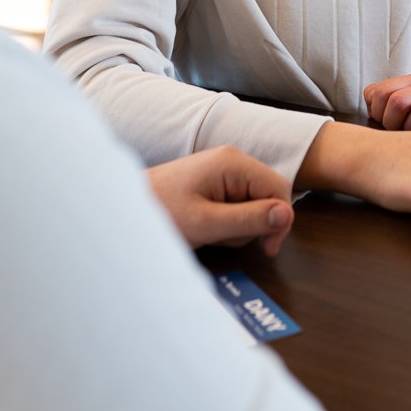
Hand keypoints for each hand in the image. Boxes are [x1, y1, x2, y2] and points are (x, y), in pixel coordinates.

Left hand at [146, 146, 293, 256]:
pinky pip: (238, 205)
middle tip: (223, 237)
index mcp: (234, 162)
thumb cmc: (161, 212)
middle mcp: (233, 161)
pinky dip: (227, 222)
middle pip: (268, 196)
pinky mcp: (216, 183)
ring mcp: (224, 171)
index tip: (266, 248)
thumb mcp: (207, 223)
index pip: (280, 188)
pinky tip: (206, 226)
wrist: (124, 209)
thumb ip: (248, 219)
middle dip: (253, 224)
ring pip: (254, 204)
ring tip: (208, 231)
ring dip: (237, 226)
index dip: (280, 220)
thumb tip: (286, 215)